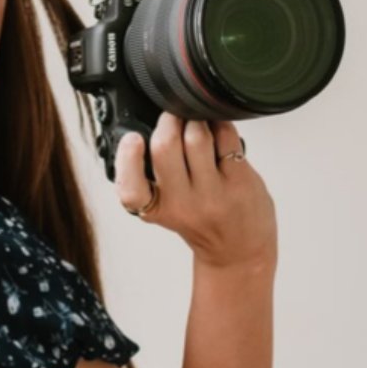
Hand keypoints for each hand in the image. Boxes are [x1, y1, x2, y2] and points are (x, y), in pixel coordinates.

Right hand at [115, 114, 277, 269]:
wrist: (239, 250)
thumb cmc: (203, 223)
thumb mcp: (168, 209)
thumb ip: (158, 178)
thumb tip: (159, 125)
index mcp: (156, 209)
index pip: (130, 189)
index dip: (127, 158)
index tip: (132, 138)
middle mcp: (182, 203)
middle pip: (165, 146)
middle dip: (168, 119)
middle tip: (173, 116)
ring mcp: (212, 193)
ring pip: (196, 136)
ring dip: (196, 119)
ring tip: (198, 123)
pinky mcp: (239, 182)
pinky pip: (225, 137)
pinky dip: (220, 125)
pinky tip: (219, 130)